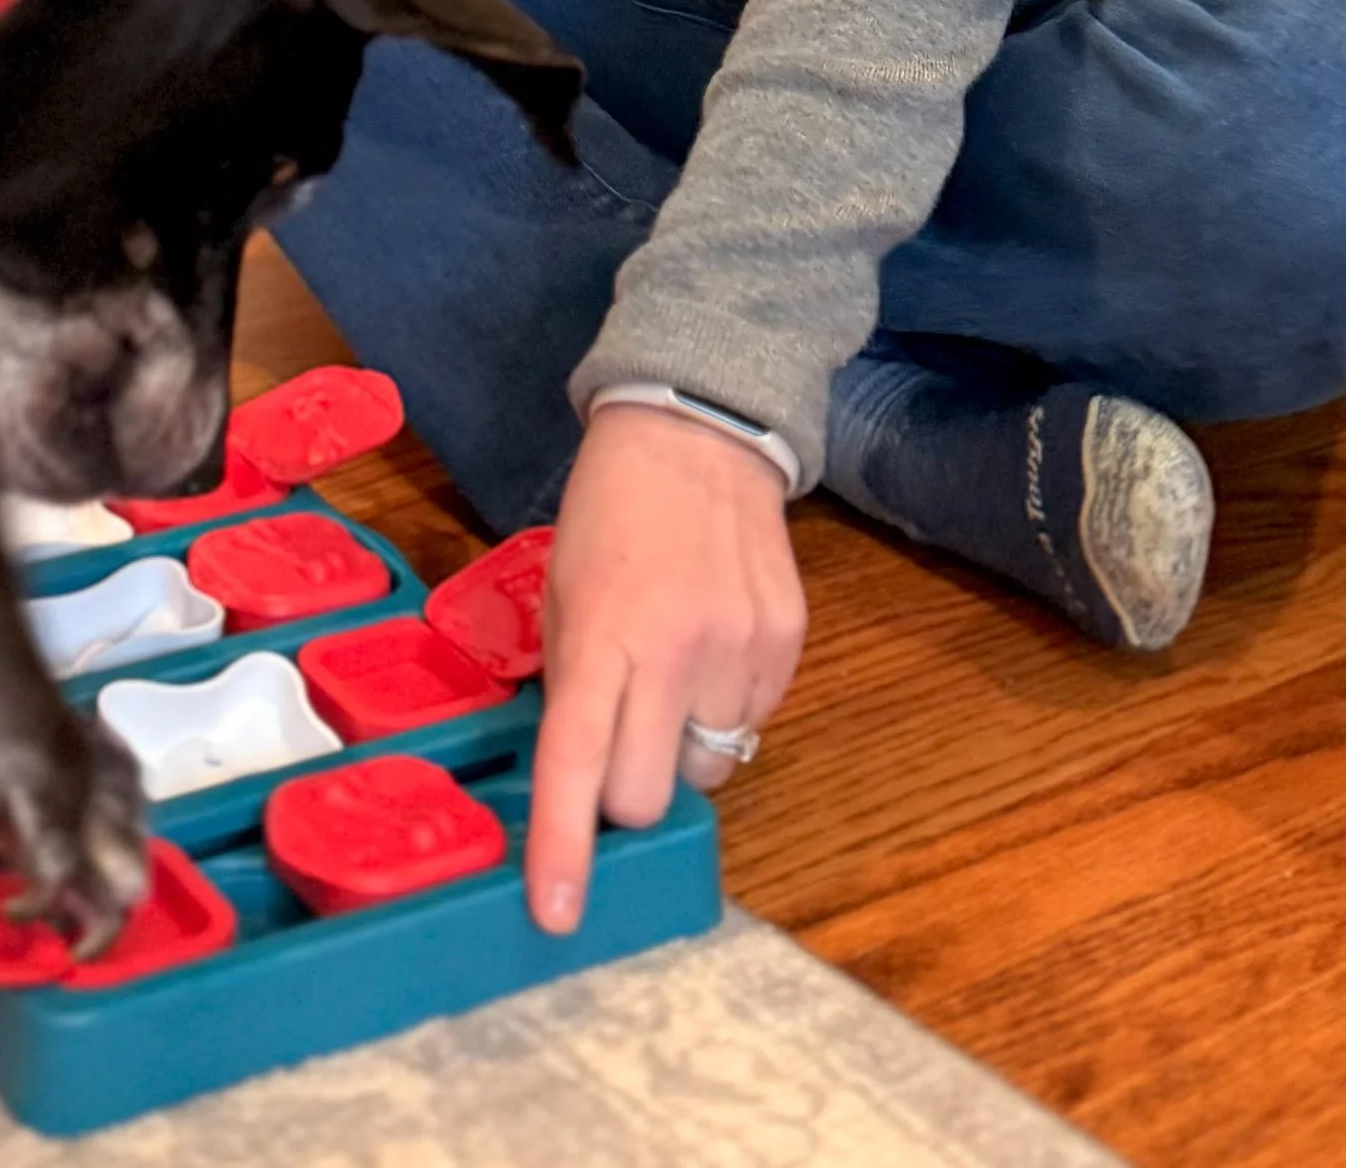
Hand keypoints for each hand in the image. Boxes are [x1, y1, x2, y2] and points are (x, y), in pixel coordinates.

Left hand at [525, 402, 805, 932]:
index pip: (577, 763)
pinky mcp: (787, 645)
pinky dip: (725, 709)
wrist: (698, 432)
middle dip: (629, 794)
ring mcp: (742, 651)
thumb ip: (570, 681)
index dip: (564, 847)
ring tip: (672, 670)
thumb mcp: (561, 588)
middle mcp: (677, 651)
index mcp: (603, 633)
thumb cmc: (609, 511)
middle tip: (619, 745)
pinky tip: (711, 647)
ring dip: (682, 744)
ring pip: (709, 768)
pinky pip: (753, 724)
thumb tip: (579, 774)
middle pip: (651, 796)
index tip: (558, 914)